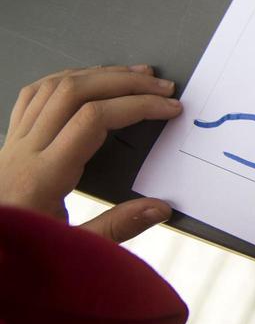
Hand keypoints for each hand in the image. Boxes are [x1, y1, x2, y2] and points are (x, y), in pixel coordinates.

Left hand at [0, 65, 182, 242]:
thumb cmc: (22, 248)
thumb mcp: (72, 248)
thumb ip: (116, 228)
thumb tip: (161, 207)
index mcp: (43, 176)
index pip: (93, 120)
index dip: (137, 107)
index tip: (170, 109)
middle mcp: (25, 150)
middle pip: (75, 93)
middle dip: (126, 83)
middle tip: (162, 87)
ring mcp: (15, 141)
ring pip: (54, 87)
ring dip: (99, 75)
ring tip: (136, 75)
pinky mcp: (12, 141)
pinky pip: (33, 94)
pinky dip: (66, 79)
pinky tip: (89, 79)